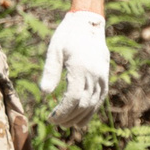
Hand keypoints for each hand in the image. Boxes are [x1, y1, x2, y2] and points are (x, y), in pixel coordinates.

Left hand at [39, 11, 109, 128]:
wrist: (89, 24)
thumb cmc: (68, 36)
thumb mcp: (55, 50)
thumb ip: (50, 72)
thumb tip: (44, 94)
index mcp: (80, 68)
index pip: (72, 98)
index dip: (62, 112)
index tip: (51, 119)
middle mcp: (94, 74)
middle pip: (82, 104)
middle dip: (69, 117)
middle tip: (56, 123)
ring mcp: (102, 77)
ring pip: (93, 104)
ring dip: (80, 117)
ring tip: (66, 124)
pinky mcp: (105, 78)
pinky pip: (100, 99)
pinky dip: (91, 111)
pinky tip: (82, 120)